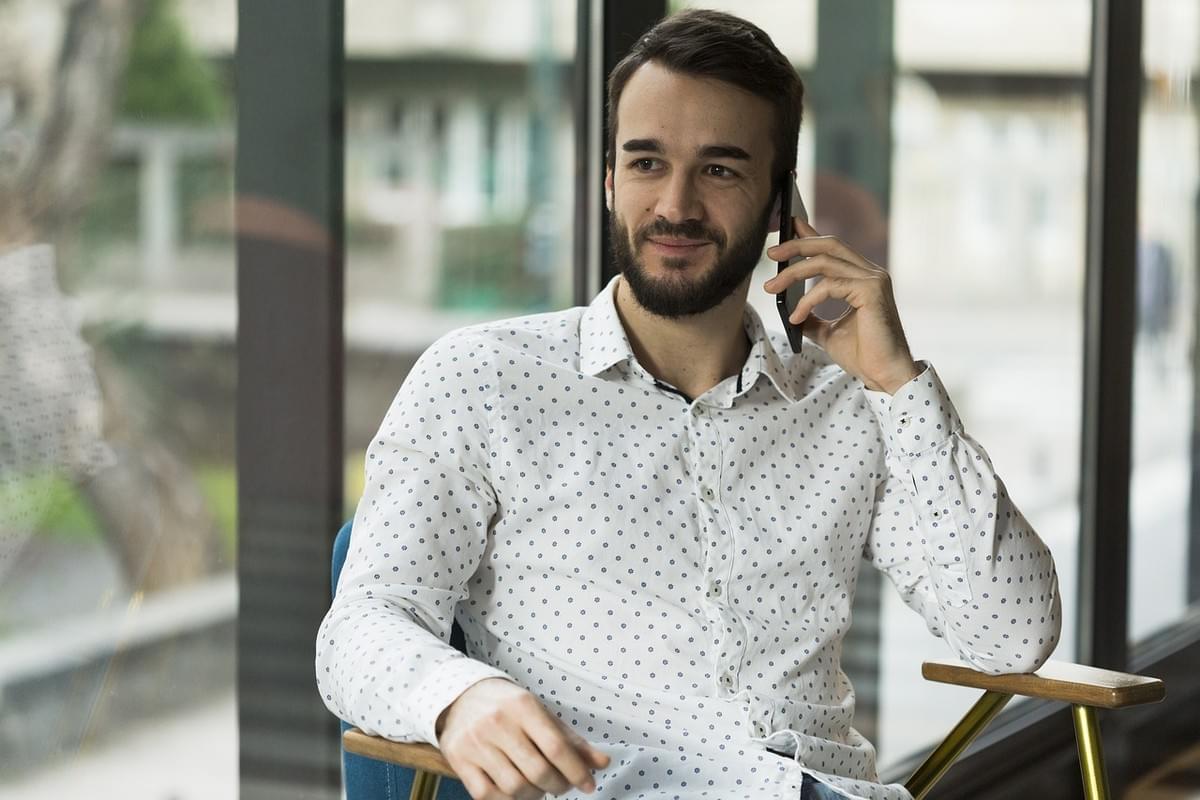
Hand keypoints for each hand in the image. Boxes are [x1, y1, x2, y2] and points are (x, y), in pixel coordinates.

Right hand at [436, 677, 610, 799]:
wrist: (461, 697)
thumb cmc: (509, 708)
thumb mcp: (541, 714)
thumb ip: (571, 740)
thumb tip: (603, 763)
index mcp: (523, 706)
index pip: (556, 747)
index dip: (576, 771)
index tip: (589, 785)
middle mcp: (497, 722)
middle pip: (537, 771)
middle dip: (558, 786)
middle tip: (562, 786)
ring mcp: (476, 742)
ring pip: (514, 787)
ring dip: (533, 795)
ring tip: (538, 787)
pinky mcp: (458, 759)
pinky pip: (486, 795)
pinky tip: (514, 792)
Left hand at [764, 218, 919, 393]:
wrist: (884, 375)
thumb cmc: (863, 355)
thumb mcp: (828, 332)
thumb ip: (812, 316)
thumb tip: (788, 308)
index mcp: (863, 278)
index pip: (834, 248)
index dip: (810, 234)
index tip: (788, 225)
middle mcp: (871, 273)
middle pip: (829, 245)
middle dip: (797, 245)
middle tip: (771, 253)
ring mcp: (874, 280)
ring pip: (825, 262)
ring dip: (793, 273)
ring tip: (771, 287)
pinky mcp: (871, 291)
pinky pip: (829, 286)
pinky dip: (807, 301)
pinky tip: (796, 317)